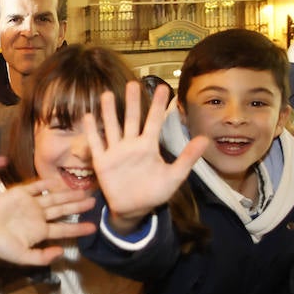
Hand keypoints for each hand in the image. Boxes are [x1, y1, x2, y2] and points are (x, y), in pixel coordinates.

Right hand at [0, 180, 94, 265]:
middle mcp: (38, 216)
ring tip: (83, 191)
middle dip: (78, 206)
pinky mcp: (19, 193)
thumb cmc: (0, 245)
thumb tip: (62, 252)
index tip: (94, 227)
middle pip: (62, 210)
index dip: (78, 228)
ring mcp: (30, 204)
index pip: (63, 229)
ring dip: (68, 194)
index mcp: (39, 232)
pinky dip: (46, 184)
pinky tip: (59, 182)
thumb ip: (42, 257)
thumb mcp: (22, 257)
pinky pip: (35, 187)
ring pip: (53, 198)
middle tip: (94, 202)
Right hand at [84, 82, 208, 233]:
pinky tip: (88, 117)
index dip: (158, 105)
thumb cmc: (155, 192)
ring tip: (106, 95)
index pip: (153, 121)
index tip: (163, 87)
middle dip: (131, 103)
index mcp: (148, 147)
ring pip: (112, 128)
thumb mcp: (174, 176)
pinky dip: (92, 132)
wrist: (134, 210)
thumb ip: (187, 157)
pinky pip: (96, 144)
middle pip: (130, 120)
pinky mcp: (102, 162)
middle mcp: (131, 145)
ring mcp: (115, 152)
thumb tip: (205, 139)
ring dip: (108, 112)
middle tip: (133, 83)